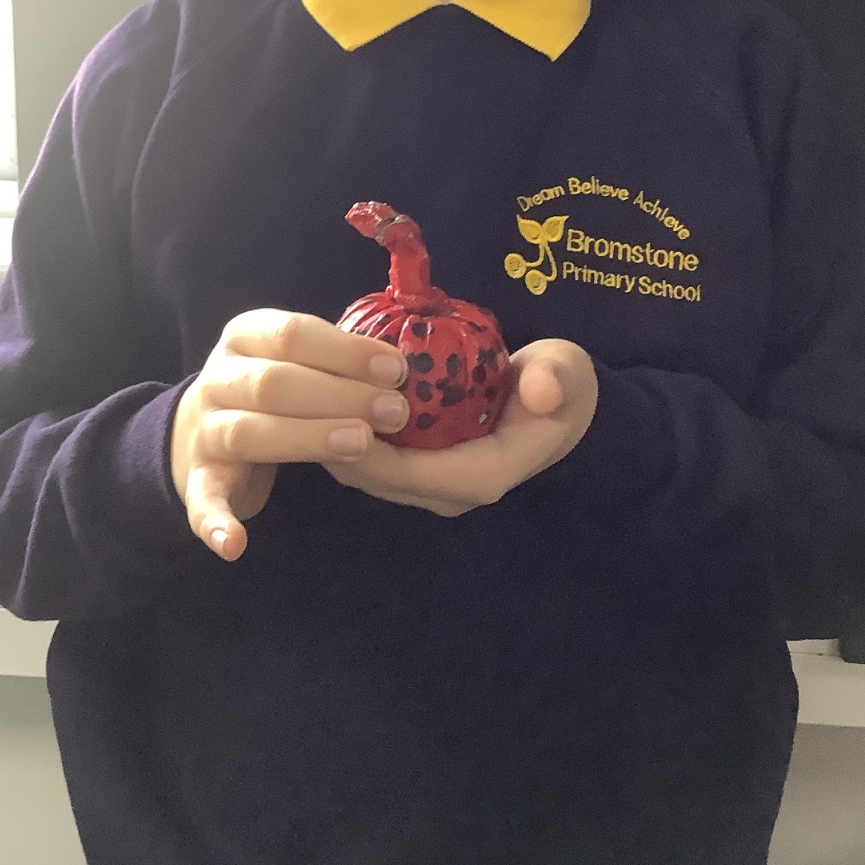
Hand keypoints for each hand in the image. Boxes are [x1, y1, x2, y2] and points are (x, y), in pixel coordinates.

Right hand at [170, 309, 409, 559]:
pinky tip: (237, 545)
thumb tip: (403, 367)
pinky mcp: (198, 479)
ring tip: (362, 445)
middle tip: (396, 411)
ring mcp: (205, 430)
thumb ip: (338, 361)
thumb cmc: (275, 387)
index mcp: (245, 337)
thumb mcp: (297, 358)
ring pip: (247, 433)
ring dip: (304, 438)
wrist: (203, 428)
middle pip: (273, 383)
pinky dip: (217, 522)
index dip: (345, 351)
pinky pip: (202, 501)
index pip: (292, 334)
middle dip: (339, 396)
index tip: (396, 369)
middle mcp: (217, 379)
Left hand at [321, 338, 597, 517]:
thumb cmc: (559, 386)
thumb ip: (555, 378)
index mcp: (482, 475)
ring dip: (336, 443)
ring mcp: (436, 484)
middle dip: (335, 446)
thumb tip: (542, 392)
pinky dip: (350, 436)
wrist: (562, 404)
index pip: (407, 473)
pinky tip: (328, 403)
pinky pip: (377, 462)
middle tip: (297, 404)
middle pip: (377, 478)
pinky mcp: (424, 471)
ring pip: (371, 474)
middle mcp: (453, 491)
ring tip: (302, 403)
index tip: (326, 415)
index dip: (362, 450)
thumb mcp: (566, 373)